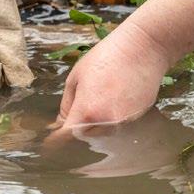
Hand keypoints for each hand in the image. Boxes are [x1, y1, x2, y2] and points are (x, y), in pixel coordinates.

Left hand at [49, 21, 170, 141]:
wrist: (143, 48)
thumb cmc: (106, 57)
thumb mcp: (76, 77)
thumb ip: (67, 105)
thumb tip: (61, 124)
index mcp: (87, 110)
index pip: (66, 136)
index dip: (56, 142)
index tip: (49, 144)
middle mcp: (107, 122)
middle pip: (84, 137)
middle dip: (77, 129)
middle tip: (76, 110)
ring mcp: (125, 123)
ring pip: (102, 133)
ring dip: (95, 124)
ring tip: (99, 98)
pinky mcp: (138, 119)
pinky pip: (118, 125)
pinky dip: (111, 118)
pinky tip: (114, 97)